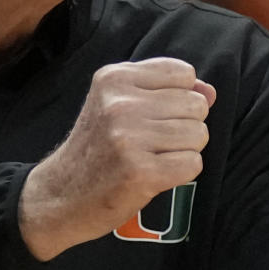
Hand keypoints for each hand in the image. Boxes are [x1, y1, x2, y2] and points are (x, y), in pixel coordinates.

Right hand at [19, 58, 215, 259]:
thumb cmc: (96, 150)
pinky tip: (153, 176)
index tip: (150, 117)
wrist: (60, 195)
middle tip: (149, 144)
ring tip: (151, 159)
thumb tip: (209, 91)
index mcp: (114, 78)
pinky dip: (180, 173)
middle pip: (196, 105)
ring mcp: (129, 138)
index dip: (178, 98)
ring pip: (199, 135)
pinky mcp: (140, 172)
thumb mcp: (118, 106)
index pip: (184, 74)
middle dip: (183, 126)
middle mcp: (120, 103)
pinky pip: (193, 164)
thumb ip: (165, 91)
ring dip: (182, 152)